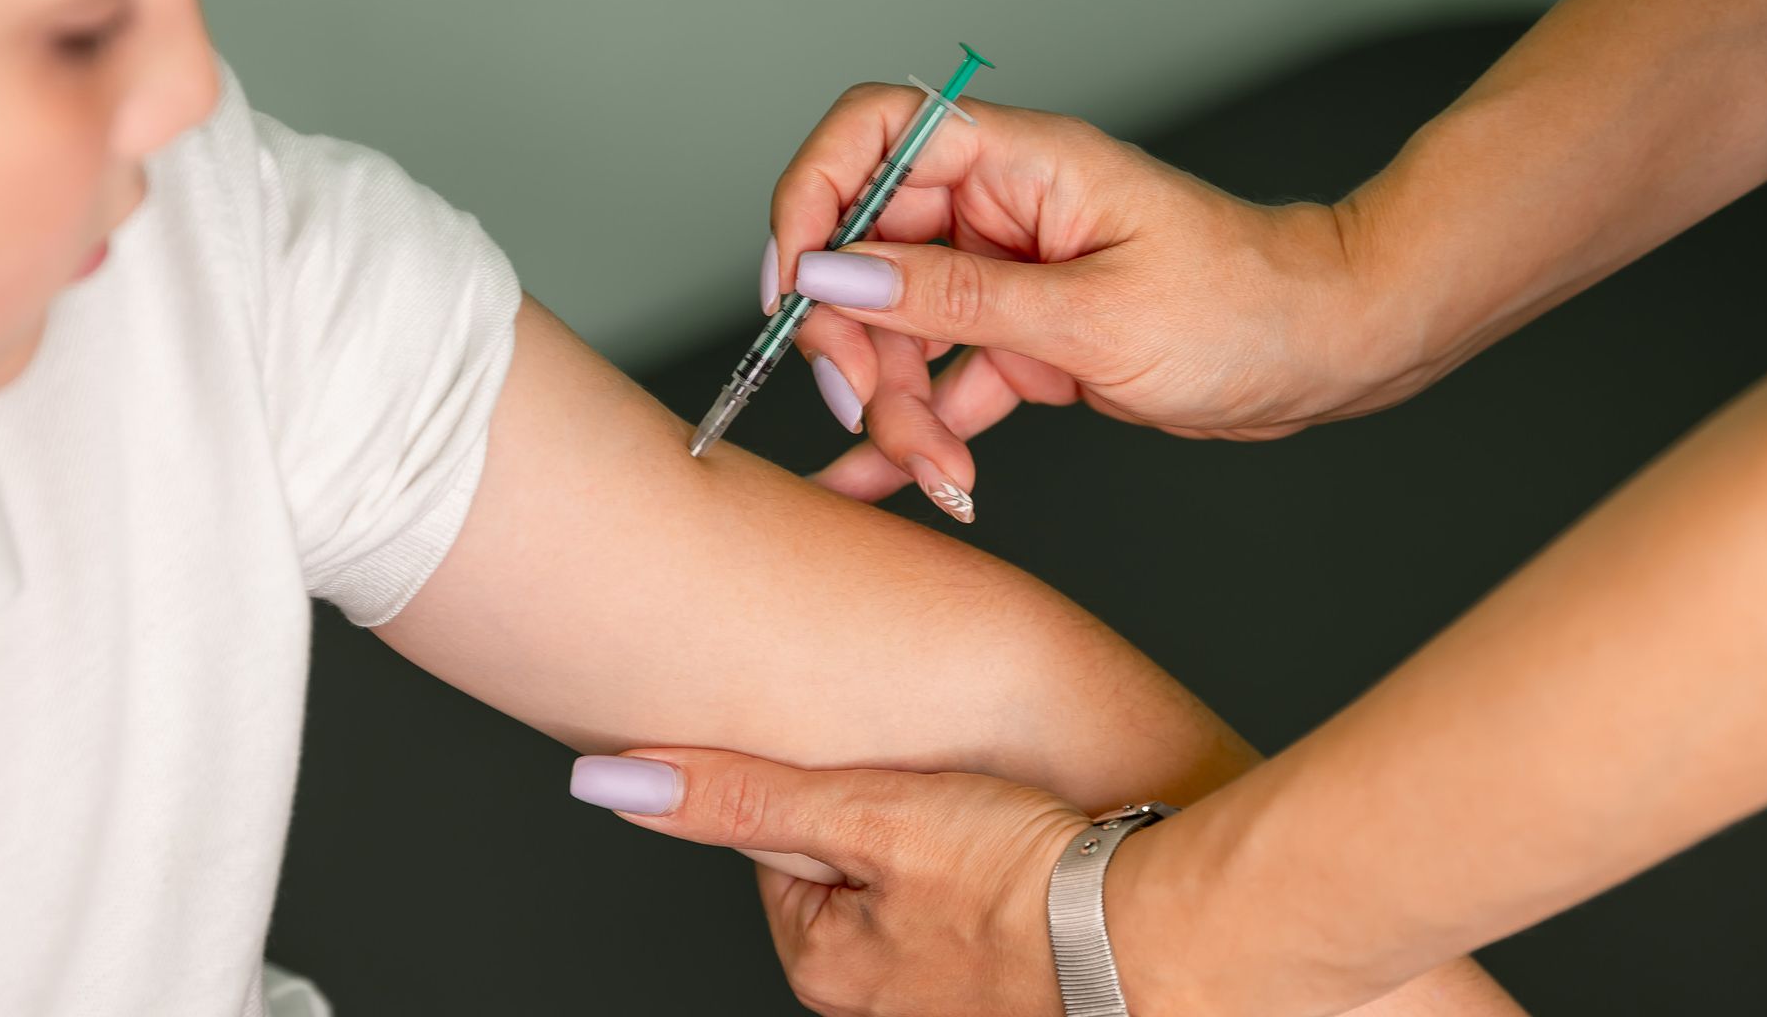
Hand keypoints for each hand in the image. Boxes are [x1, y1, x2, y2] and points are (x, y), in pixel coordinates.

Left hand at [569, 749, 1089, 1016]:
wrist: (1158, 936)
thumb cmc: (1019, 879)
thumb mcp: (864, 814)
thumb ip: (741, 797)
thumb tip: (608, 783)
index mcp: (826, 966)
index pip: (785, 847)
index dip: (830, 791)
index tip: (878, 773)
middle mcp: (881, 1003)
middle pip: (858, 873)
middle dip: (895, 824)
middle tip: (949, 795)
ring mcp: (953, 1005)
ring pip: (927, 893)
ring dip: (957, 851)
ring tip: (1002, 825)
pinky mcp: (1019, 993)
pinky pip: (988, 916)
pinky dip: (1007, 880)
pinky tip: (1040, 854)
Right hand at [764, 84, 1395, 513]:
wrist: (1328, 353)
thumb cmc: (1245, 308)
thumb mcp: (1092, 314)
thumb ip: (954, 297)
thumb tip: (832, 272)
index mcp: (1019, 163)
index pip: (873, 133)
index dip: (813, 196)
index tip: (795, 285)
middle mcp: (1001, 209)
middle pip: (868, 250)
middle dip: (851, 337)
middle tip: (863, 406)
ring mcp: (1009, 276)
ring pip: (899, 329)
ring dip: (894, 405)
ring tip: (933, 473)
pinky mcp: (1024, 338)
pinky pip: (943, 381)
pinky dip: (919, 431)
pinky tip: (887, 484)